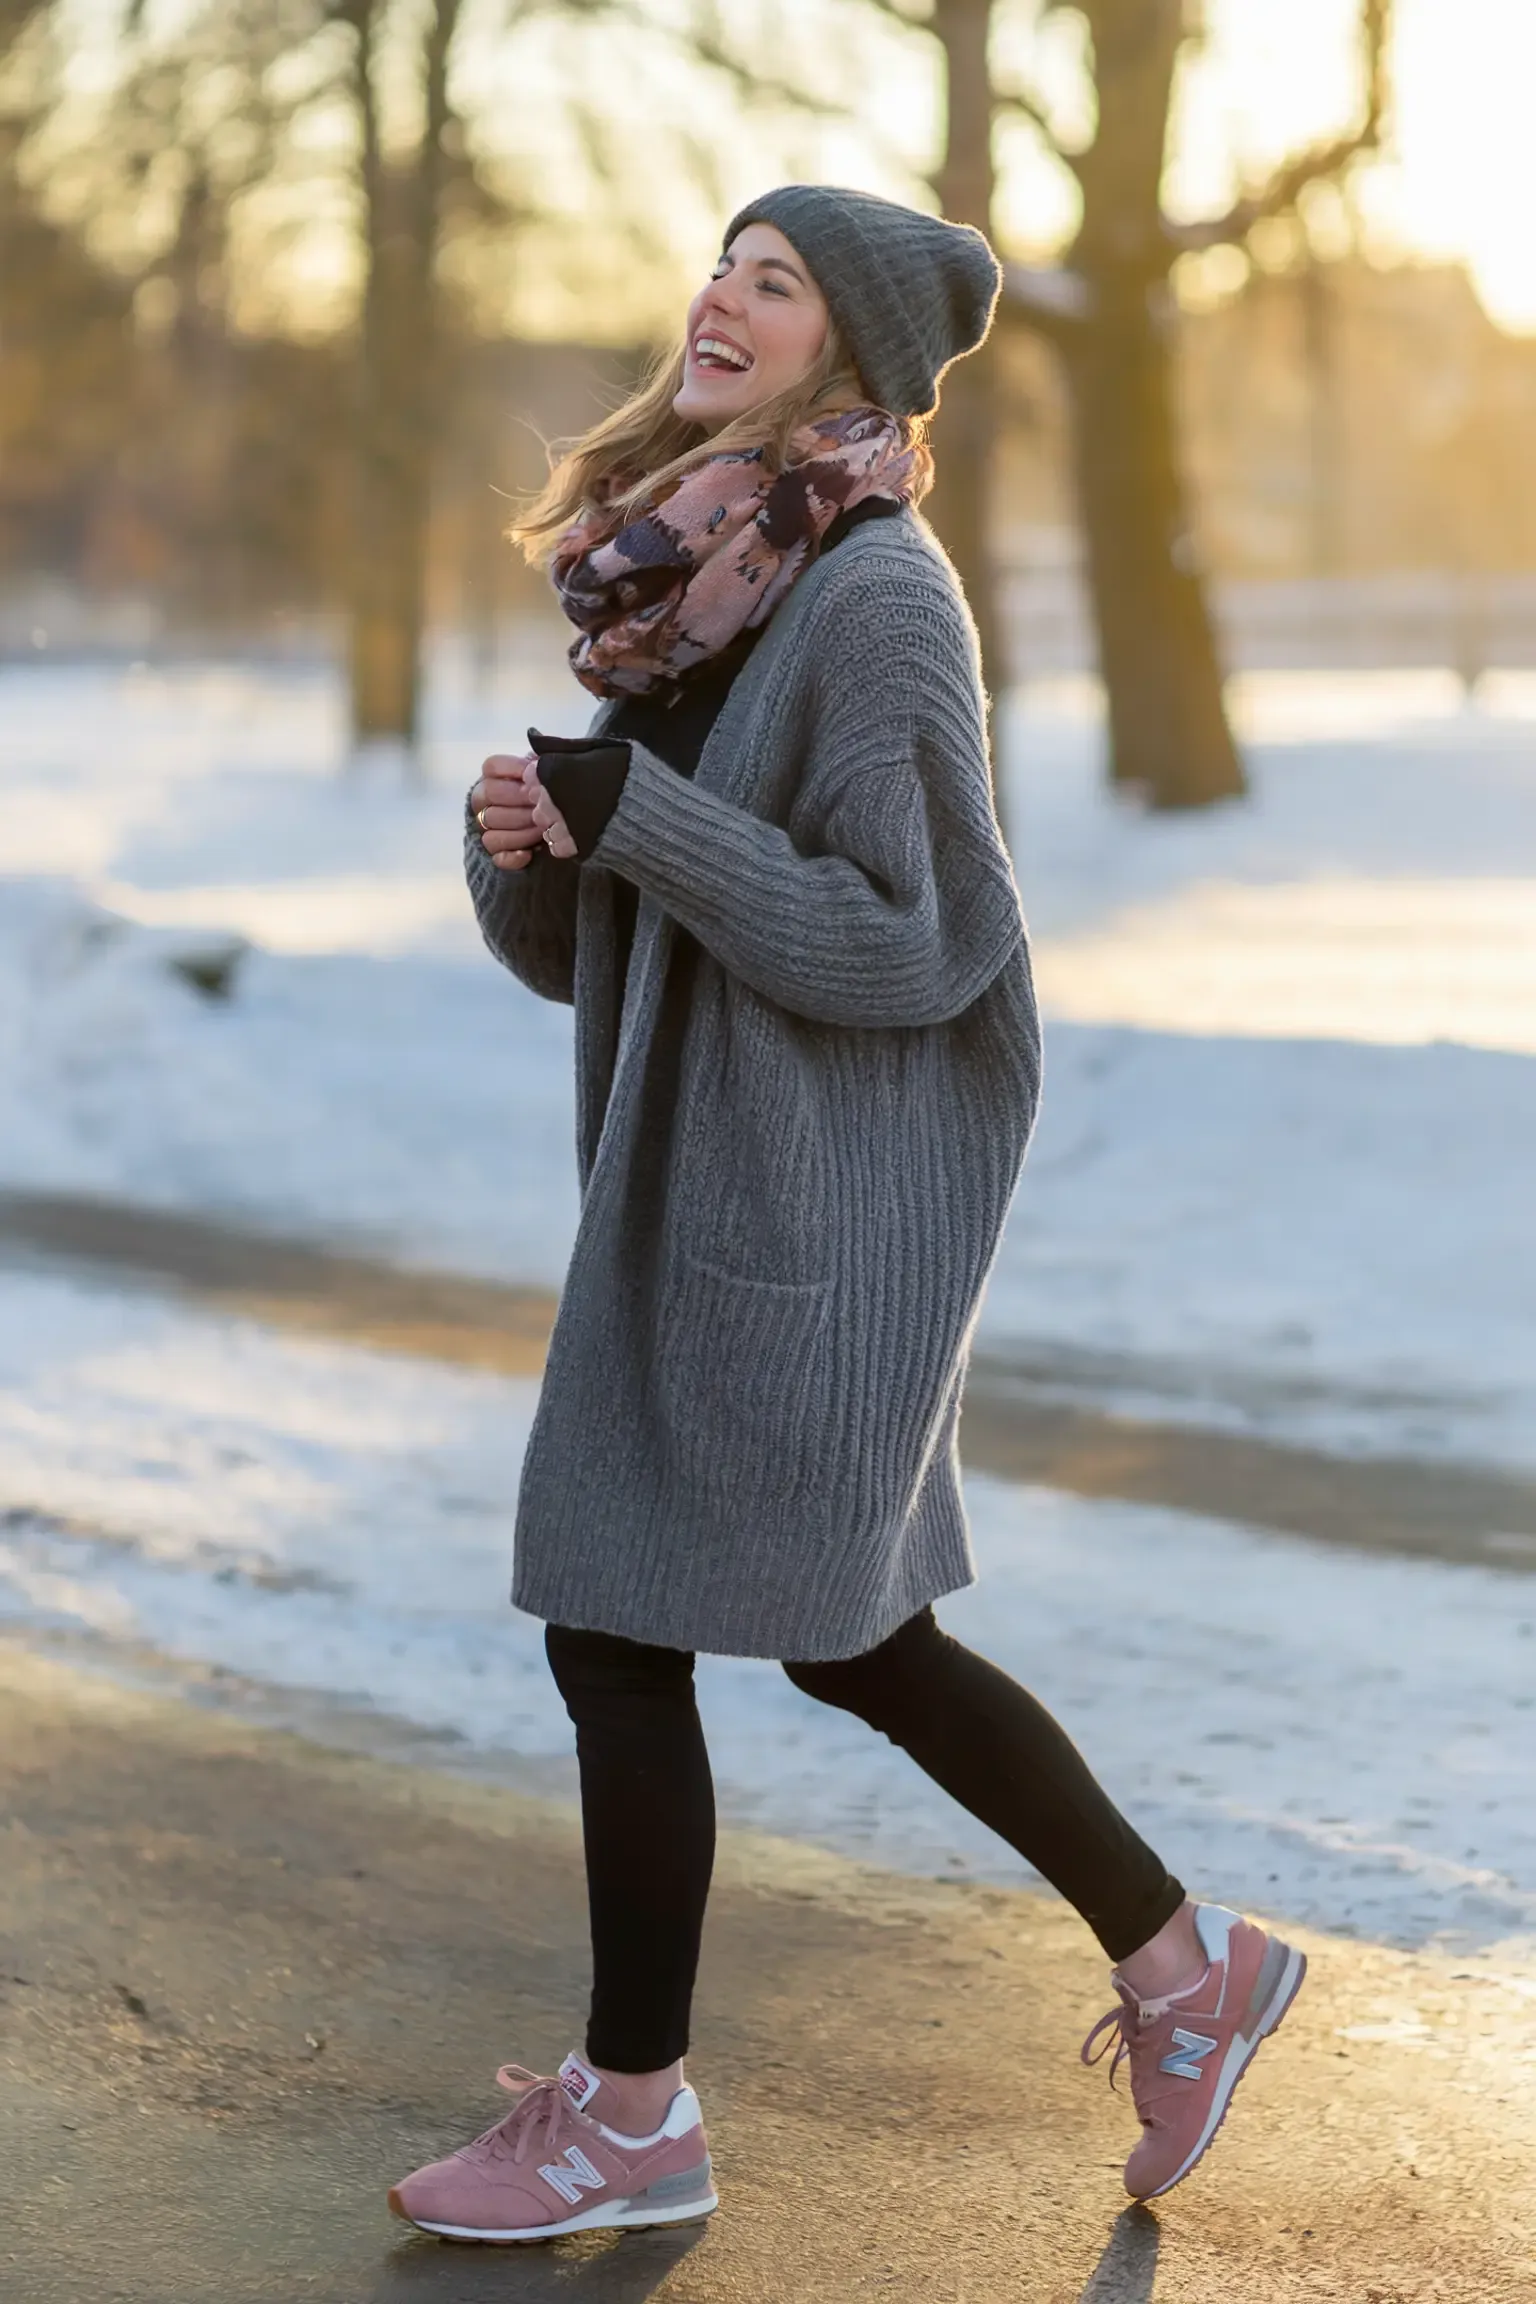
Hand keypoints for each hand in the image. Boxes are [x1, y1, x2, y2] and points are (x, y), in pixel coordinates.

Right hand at [469, 754, 570, 870]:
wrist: (544, 833)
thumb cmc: (543, 799)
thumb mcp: (542, 779)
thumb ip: (540, 767)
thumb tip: (540, 760)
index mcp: (492, 780)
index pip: (491, 766)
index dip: (514, 768)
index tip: (533, 775)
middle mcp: (482, 804)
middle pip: (490, 793)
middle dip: (520, 798)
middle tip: (541, 803)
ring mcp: (485, 830)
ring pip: (492, 826)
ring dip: (521, 828)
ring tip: (544, 828)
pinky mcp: (494, 855)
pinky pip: (497, 856)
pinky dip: (513, 856)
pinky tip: (529, 853)